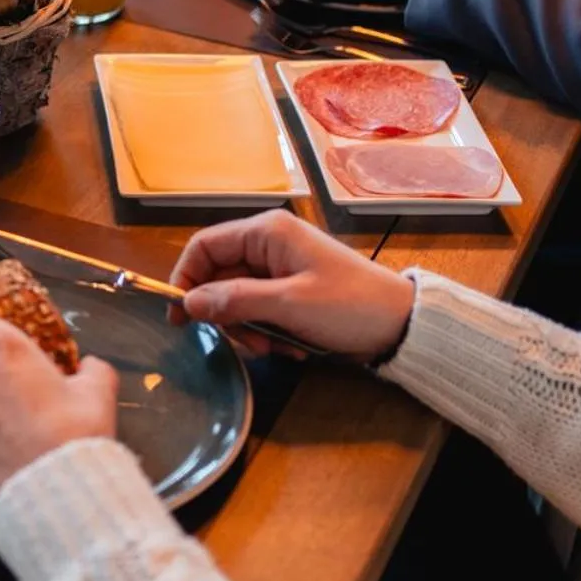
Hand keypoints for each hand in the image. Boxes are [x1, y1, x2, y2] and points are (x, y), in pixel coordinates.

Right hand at [169, 210, 415, 362]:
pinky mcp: (291, 290)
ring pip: (237, 298)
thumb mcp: (288, 304)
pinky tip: (290, 346)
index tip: (180, 317)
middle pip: (219, 276)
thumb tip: (188, 302)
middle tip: (248, 344)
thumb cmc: (348, 306)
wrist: (400, 324)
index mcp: (267, 232)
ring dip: (249, 328)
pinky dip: (267, 331)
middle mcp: (269, 243)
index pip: (204, 246)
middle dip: (227, 314)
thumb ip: (235, 300)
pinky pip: (259, 309)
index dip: (186, 279)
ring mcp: (280, 267)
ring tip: (275, 348)